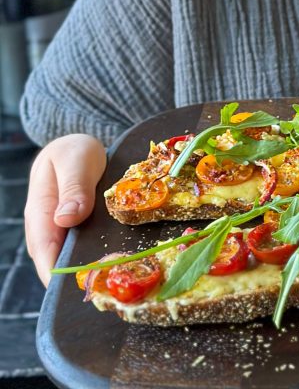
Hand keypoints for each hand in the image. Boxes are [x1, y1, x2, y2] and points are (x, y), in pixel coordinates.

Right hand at [24, 134, 106, 285]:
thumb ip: (73, 186)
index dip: (59, 273)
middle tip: (104, 293)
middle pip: (56, 263)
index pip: (45, 252)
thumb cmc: (74, 151)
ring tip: (112, 286)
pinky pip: (80, 252)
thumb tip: (65, 219)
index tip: (79, 287)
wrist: (74, 148)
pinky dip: (93, 260)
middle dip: (76, 279)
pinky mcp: (72, 235)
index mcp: (41, 212)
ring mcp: (59, 234)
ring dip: (86, 272)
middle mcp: (46, 229)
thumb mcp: (77, 159)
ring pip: (69, 261)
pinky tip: (114, 267)